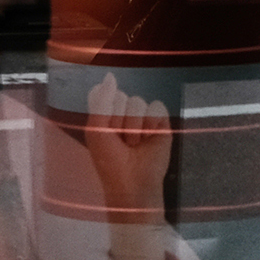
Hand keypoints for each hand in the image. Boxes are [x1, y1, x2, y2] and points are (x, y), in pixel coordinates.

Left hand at [85, 72, 173, 228]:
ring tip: (134, 144)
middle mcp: (125, 112)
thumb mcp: (97, 130)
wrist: (133, 184)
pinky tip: (149, 139)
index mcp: (105, 114)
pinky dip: (151, 124)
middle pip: (122, 96)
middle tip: (120, 140)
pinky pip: (156, 107)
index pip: (105, 93)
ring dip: (134, 126)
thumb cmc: (109, 161)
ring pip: (139, 102)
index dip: (104, 110)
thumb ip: (101, 101)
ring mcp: (144, 117)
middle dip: (119, 120)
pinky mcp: (162, 122)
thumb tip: (110, 75)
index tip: (104, 130)